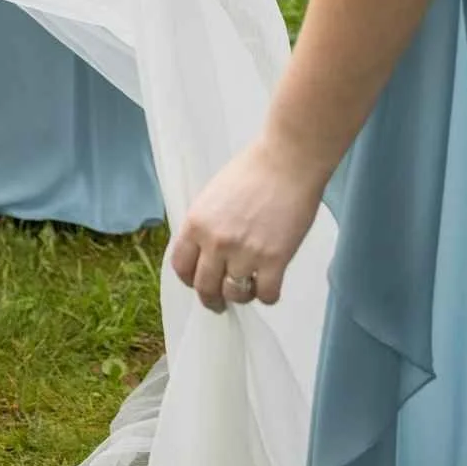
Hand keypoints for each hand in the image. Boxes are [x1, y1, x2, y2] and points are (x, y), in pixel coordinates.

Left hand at [170, 135, 330, 311]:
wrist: (286, 163)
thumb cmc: (251, 172)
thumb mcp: (212, 197)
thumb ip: (204, 226)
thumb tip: (204, 253)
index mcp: (195, 223)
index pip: (180, 266)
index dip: (188, 279)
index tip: (197, 282)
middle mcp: (215, 242)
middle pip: (204, 287)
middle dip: (211, 300)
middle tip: (219, 303)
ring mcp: (245, 253)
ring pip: (235, 294)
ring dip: (241, 295)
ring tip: (249, 286)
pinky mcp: (275, 260)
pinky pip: (267, 295)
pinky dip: (268, 295)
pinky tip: (270, 284)